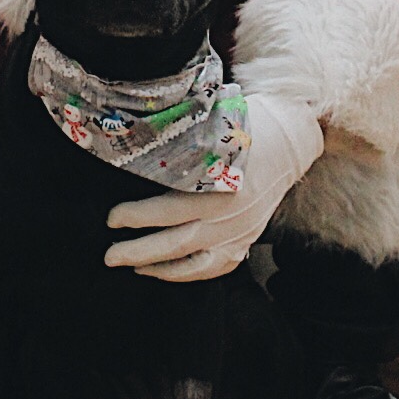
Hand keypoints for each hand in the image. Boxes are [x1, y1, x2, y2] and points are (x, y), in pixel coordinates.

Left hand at [102, 89, 324, 280]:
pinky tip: (165, 270)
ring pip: (195, 264)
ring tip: (133, 267)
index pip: (169, 210)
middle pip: (176, 243)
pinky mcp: (247, 240)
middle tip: (109, 256)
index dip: (137, 216)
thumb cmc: (245, 126)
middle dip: (138, 252)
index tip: (111, 218)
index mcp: (220, 185)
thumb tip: (134, 149)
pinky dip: (189, 273)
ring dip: (160, 269)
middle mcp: (231, 215)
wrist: (290, 140)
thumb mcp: (212, 129)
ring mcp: (241, 232)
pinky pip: (216, 268)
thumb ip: (181, 148)